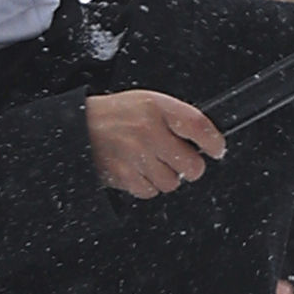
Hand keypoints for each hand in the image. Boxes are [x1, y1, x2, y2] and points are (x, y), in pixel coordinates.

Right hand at [88, 90, 225, 198]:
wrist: (76, 127)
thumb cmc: (116, 114)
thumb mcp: (148, 102)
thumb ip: (175, 117)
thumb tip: (205, 139)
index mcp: (158, 108)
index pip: (199, 126)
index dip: (214, 142)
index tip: (217, 149)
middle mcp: (148, 131)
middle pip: (191, 164)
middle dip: (191, 167)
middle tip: (184, 162)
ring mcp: (135, 155)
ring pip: (172, 182)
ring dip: (167, 176)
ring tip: (153, 163)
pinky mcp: (122, 175)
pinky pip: (150, 191)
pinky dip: (148, 185)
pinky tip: (139, 170)